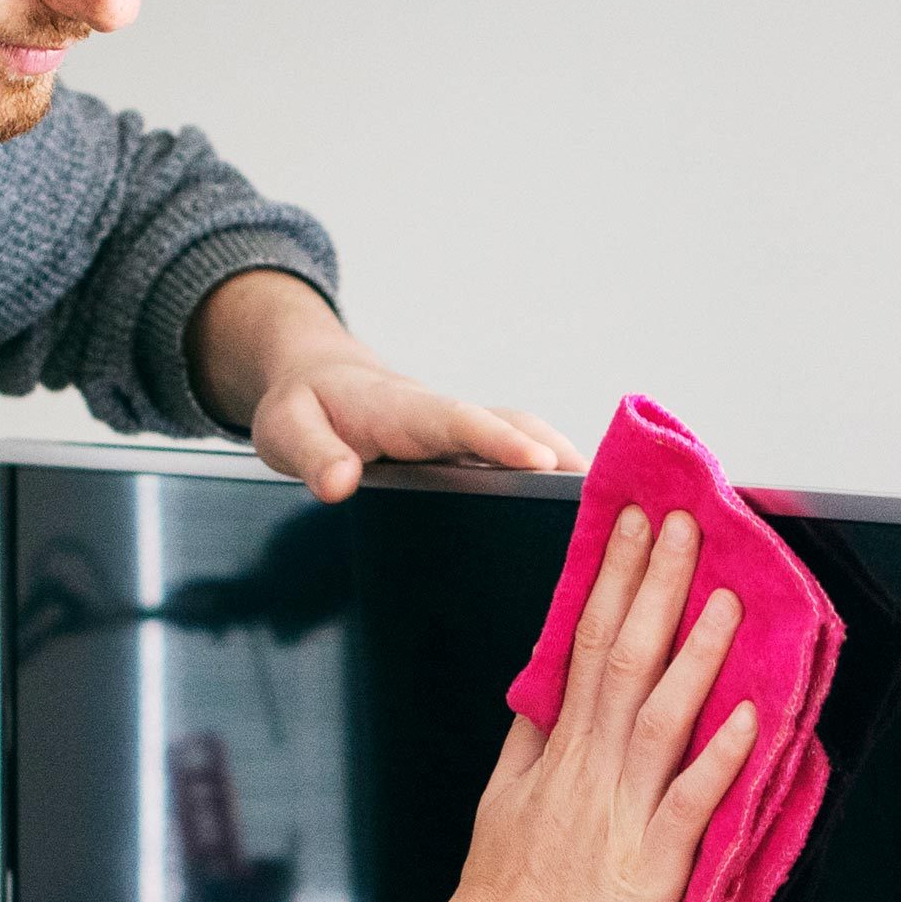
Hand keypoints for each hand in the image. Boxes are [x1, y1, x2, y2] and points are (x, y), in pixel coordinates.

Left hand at [187, 270, 586, 501]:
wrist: (314, 383)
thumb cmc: (302, 406)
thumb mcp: (286, 429)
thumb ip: (312, 455)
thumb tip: (341, 484)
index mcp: (406, 409)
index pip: (460, 421)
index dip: (501, 441)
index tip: (540, 464)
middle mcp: (446, 418)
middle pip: (515, 428)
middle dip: (561, 457)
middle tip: (608, 495)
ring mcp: (463, 435)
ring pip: (526, 442)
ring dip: (568, 469)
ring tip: (614, 513)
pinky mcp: (470, 451)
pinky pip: (519, 460)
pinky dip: (555, 478)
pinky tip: (580, 518)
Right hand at [433, 505, 756, 901]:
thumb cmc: (501, 901)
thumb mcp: (500, 802)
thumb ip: (528, 740)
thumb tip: (544, 682)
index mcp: (556, 751)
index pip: (583, 643)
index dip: (610, 578)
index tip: (629, 522)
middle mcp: (588, 770)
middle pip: (621, 659)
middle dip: (653, 583)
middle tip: (680, 520)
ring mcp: (619, 815)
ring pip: (658, 716)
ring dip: (694, 650)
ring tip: (723, 593)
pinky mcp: (648, 867)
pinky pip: (687, 802)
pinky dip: (717, 757)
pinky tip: (746, 714)